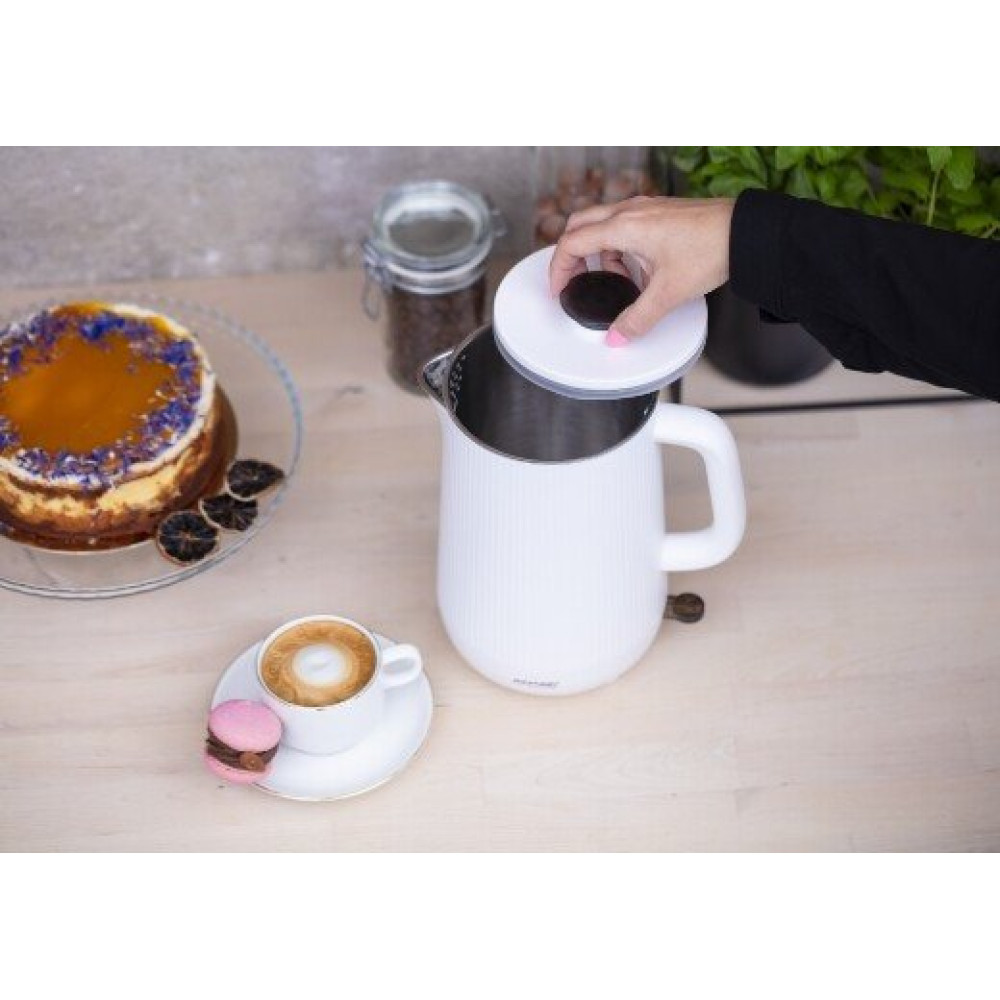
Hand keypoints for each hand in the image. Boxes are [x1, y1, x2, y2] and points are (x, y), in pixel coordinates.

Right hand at [549, 196, 734, 344]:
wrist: (745, 231)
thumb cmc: (711, 248)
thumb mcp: (668, 293)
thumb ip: (637, 318)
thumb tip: (618, 336)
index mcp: (624, 226)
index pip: (572, 242)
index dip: (559, 268)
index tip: (558, 289)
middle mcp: (630, 211)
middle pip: (580, 226)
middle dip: (571, 256)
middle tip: (573, 281)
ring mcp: (645, 208)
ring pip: (603, 226)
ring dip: (601, 254)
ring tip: (618, 282)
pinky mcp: (659, 212)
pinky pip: (625, 226)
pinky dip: (621, 248)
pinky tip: (639, 270)